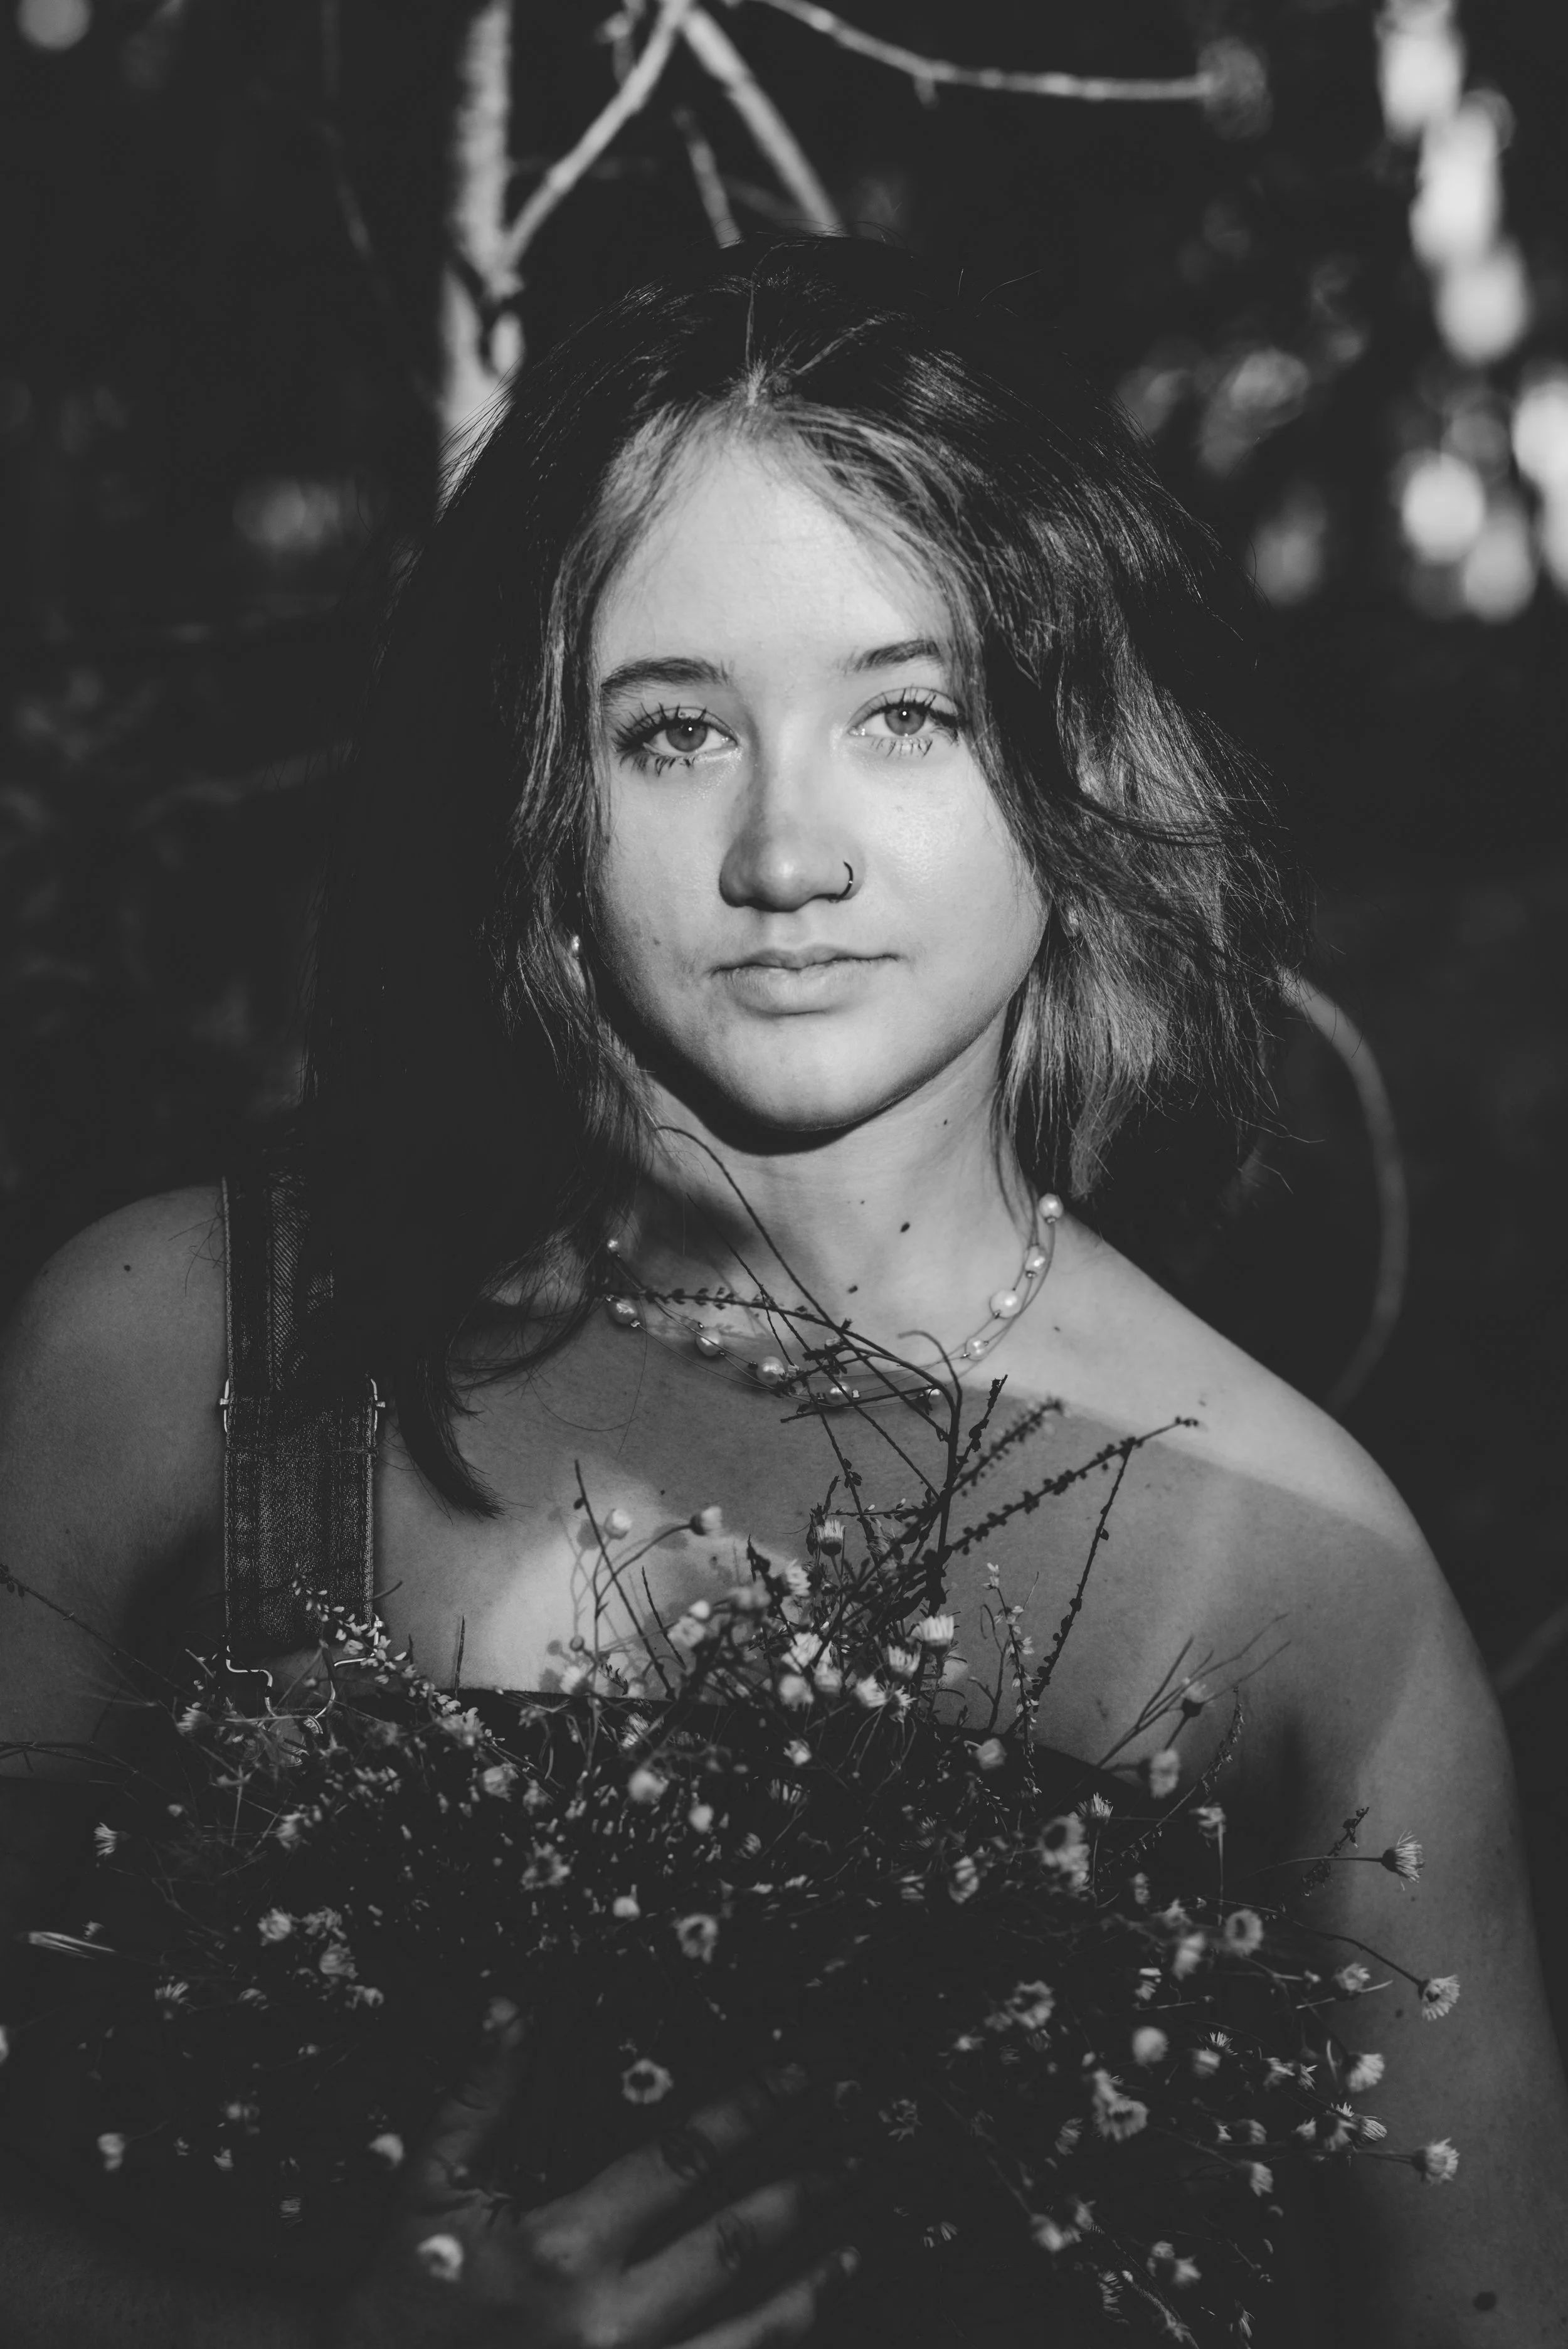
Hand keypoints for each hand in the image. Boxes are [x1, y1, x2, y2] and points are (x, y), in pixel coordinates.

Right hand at [327, 2001, 859, 2347]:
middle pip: (739, 2242)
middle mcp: (612, 2321)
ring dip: (816, 2280)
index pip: (685, 2158)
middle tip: (863, 2144)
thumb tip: (518, 2002)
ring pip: (755, 2332)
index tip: (802, 2071)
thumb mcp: (429, 2191)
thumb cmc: (404, 2301)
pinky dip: (772, 2347)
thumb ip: (482, 2096)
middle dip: (809, 2187)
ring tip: (863, 2236)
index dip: (753, 2108)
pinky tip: (803, 2321)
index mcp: (566, 2250)